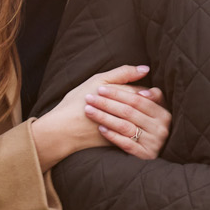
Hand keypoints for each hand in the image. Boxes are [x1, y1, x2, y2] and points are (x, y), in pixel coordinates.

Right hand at [32, 65, 162, 169]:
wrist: (63, 130)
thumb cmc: (77, 102)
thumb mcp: (97, 81)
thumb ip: (123, 73)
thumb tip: (146, 68)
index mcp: (121, 94)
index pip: (142, 92)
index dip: (145, 92)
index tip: (143, 92)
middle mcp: (124, 112)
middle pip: (144, 107)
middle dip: (145, 105)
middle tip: (140, 103)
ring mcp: (122, 127)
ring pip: (141, 120)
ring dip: (140, 117)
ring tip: (133, 114)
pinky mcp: (119, 140)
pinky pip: (134, 133)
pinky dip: (134, 128)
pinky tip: (131, 125)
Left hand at [86, 78, 169, 160]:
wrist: (151, 160)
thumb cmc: (150, 124)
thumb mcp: (154, 107)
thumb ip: (149, 90)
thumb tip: (145, 70)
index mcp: (163, 113)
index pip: (137, 100)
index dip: (118, 93)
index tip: (100, 88)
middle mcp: (161, 128)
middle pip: (129, 112)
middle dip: (107, 103)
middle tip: (89, 98)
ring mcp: (153, 143)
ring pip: (125, 126)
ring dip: (105, 117)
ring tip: (89, 110)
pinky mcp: (144, 155)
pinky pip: (125, 144)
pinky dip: (112, 135)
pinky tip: (100, 128)